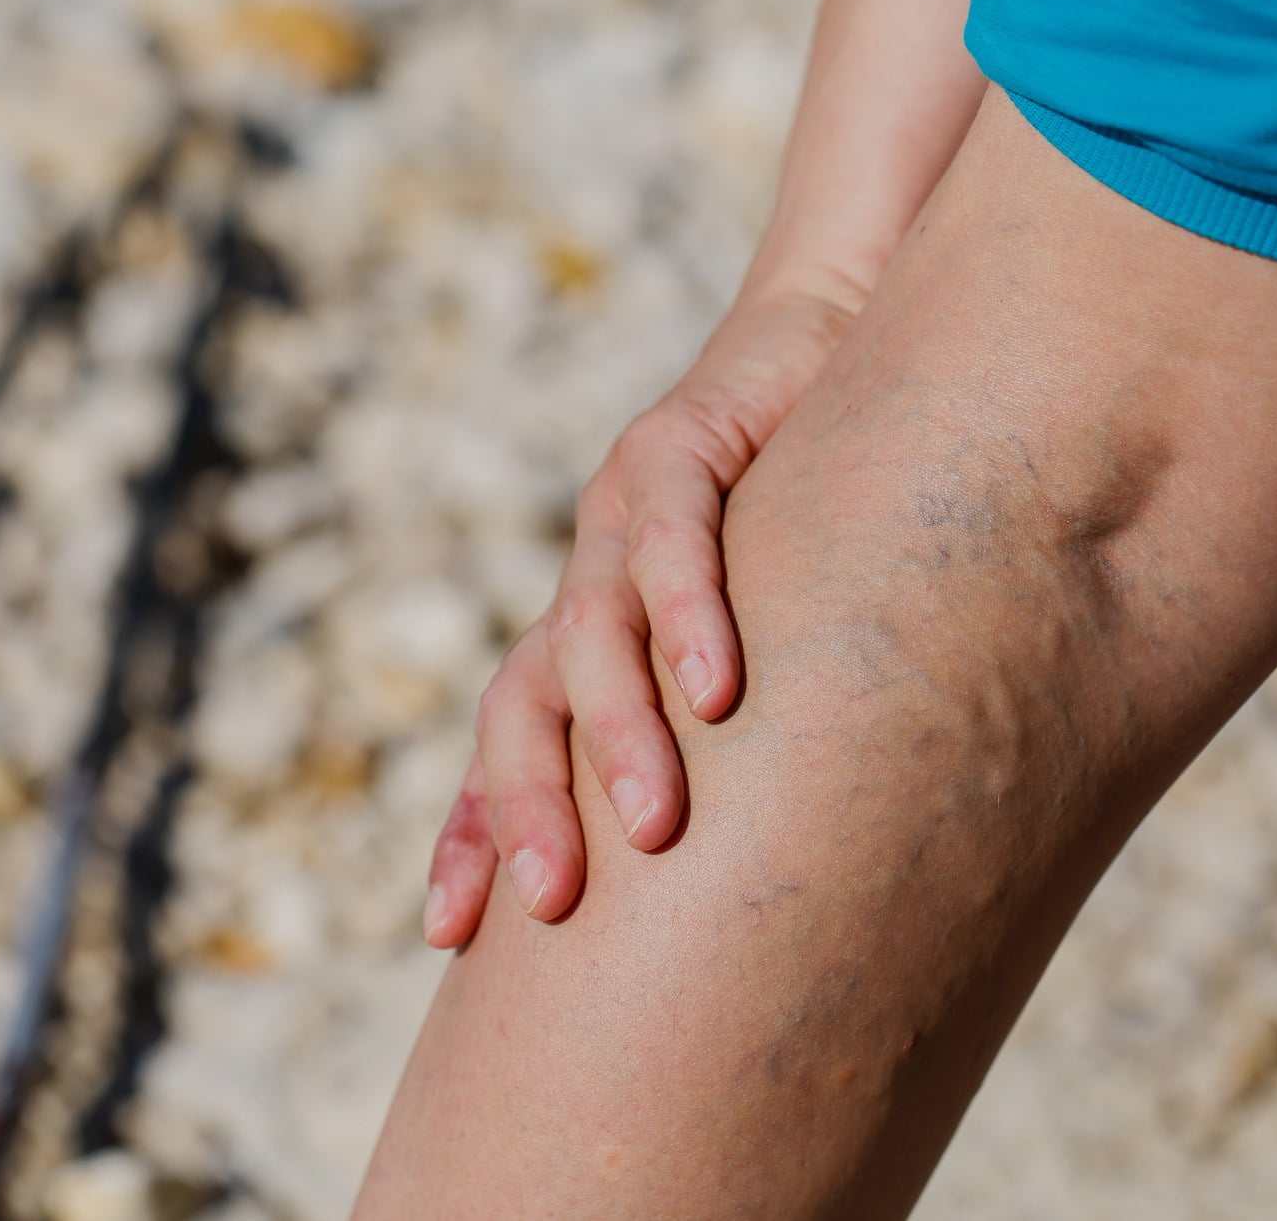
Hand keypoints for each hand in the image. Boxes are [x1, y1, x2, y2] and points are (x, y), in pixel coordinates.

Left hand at [422, 287, 857, 944]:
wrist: (831, 342)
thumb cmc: (816, 511)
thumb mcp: (775, 634)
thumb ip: (751, 726)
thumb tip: (788, 867)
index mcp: (591, 637)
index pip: (511, 746)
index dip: (473, 832)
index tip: (444, 933)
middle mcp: (587, 582)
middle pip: (519, 706)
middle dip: (522, 807)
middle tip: (552, 904)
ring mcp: (617, 513)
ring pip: (588, 635)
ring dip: (617, 734)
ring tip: (653, 824)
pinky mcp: (673, 445)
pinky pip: (669, 540)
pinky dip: (689, 616)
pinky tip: (716, 689)